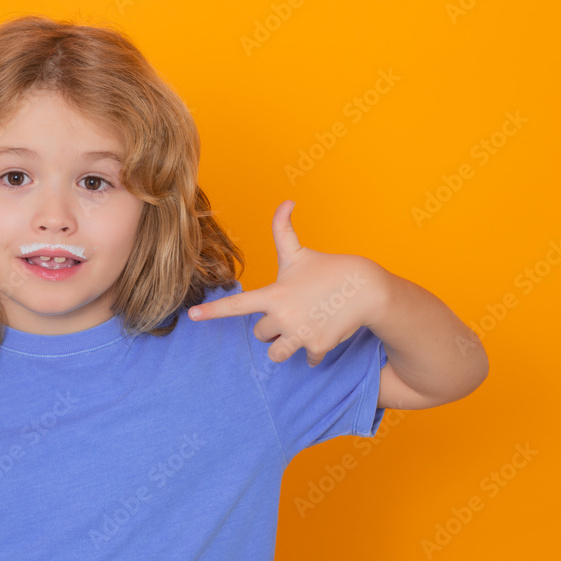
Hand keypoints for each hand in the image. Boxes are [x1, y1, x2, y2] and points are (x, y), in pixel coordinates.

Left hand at [189, 200, 384, 366]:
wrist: (368, 289)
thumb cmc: (330, 269)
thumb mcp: (301, 253)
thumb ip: (284, 230)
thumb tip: (286, 201)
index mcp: (273, 294)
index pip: (237, 305)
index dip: (212, 311)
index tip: (192, 317)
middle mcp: (283, 317)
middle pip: (260, 334)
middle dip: (273, 327)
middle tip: (293, 311)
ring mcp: (300, 334)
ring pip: (276, 352)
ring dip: (285, 344)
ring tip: (302, 327)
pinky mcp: (317, 347)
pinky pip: (305, 359)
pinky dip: (312, 351)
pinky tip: (322, 334)